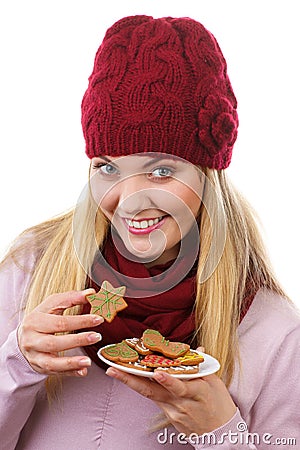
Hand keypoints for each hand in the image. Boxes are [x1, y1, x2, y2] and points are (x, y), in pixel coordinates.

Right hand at [18, 289, 102, 376]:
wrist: (23, 339)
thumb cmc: (41, 319)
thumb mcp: (51, 305)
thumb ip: (70, 298)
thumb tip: (91, 293)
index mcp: (35, 321)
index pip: (59, 322)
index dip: (80, 321)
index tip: (98, 319)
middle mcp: (32, 340)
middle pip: (54, 343)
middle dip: (77, 340)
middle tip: (96, 337)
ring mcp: (35, 356)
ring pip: (52, 363)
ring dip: (71, 363)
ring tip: (88, 361)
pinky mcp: (40, 368)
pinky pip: (56, 373)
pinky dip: (70, 372)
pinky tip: (82, 371)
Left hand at [106, 365, 235, 435]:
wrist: (221, 433)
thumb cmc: (219, 404)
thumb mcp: (215, 382)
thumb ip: (202, 365)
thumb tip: (196, 349)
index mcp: (197, 392)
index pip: (180, 386)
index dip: (168, 380)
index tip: (157, 372)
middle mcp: (181, 404)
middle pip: (153, 391)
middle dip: (131, 379)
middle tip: (113, 369)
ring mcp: (173, 412)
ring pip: (149, 394)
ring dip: (131, 382)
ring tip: (114, 370)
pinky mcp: (169, 416)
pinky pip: (155, 398)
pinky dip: (143, 387)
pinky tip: (130, 378)